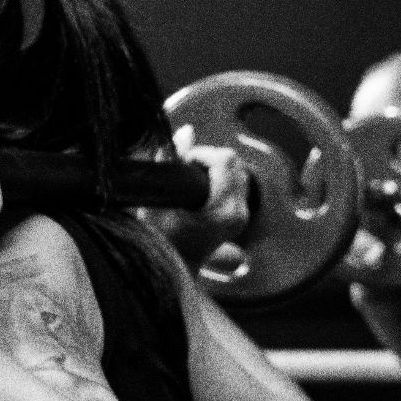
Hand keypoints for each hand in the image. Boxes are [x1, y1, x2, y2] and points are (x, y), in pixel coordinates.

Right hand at [142, 125, 249, 267]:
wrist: (171, 270)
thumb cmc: (158, 239)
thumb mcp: (159, 198)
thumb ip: (172, 161)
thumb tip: (186, 130)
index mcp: (223, 209)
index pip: (224, 159)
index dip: (200, 154)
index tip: (180, 166)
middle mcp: (238, 212)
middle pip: (233, 161)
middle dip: (208, 159)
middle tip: (184, 173)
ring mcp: (242, 215)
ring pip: (236, 169)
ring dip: (213, 168)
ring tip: (189, 185)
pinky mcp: (240, 216)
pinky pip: (236, 181)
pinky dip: (218, 178)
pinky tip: (197, 192)